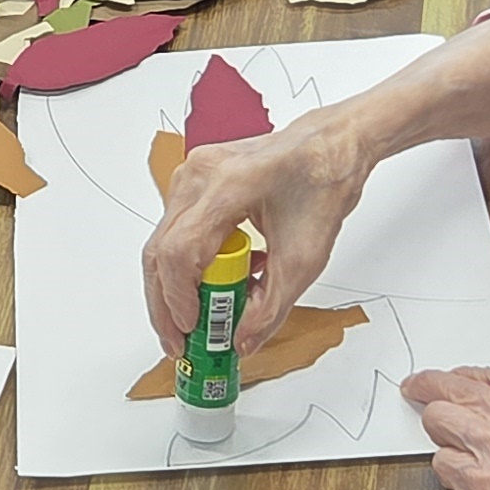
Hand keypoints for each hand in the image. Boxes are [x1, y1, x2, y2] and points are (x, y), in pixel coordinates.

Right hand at [143, 114, 369, 352]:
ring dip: (175, 287)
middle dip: (165, 305)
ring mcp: (191, 176)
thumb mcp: (304, 259)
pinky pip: (177, 231)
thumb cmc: (321, 183)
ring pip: (163, 244)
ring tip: (194, 320)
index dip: (179, 299)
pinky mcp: (194, 183)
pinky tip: (215, 285)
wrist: (330, 148)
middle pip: (160, 252)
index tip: (192, 329)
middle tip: (177, 341)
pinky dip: (189, 265)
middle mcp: (199, 176)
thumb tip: (241, 341)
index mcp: (227, 187)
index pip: (179, 253)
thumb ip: (270, 308)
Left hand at [404, 369, 489, 489]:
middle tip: (419, 390)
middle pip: (460, 389)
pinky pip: (445, 465)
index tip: (450, 378)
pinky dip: (447, 469)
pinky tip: (460, 475)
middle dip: (433, 389)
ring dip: (439, 430)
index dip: (465, 376)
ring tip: (441, 437)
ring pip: (444, 421)